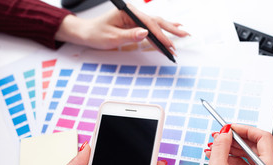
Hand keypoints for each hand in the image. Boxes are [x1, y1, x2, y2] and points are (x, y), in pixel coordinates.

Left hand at [55, 4, 188, 52]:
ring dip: (169, 30)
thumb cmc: (96, 33)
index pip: (148, 24)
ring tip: (183, 34)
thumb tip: (145, 34)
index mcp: (128, 12)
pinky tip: (172, 28)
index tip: (168, 45)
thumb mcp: (112, 37)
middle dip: (170, 29)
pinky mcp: (135, 24)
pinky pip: (151, 27)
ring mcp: (135, 18)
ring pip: (156, 24)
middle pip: (156, 21)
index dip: (160, 35)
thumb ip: (129, 35)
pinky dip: (162, 30)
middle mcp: (133, 13)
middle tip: (184, 35)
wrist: (87, 33)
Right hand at [202, 124, 272, 164]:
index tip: (231, 127)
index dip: (245, 129)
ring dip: (231, 149)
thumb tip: (224, 132)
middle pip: (256, 146)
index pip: (263, 138)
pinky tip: (218, 157)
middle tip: (219, 135)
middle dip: (235, 139)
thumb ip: (221, 146)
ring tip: (214, 147)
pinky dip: (233, 159)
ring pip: (250, 155)